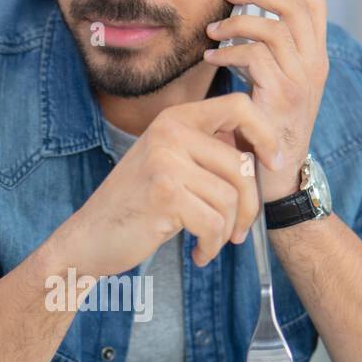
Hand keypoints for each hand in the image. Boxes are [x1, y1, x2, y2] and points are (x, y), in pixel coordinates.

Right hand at [57, 91, 282, 278]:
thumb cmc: (136, 206)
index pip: (239, 106)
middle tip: (237, 233)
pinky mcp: (165, 195)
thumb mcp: (170, 165)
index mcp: (175, 119)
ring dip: (227, 231)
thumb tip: (261, 149)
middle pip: (241, 165)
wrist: (88, 238)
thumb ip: (206, 151)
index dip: (266, 134)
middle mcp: (170, 132)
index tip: (273, 164)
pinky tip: (198, 254)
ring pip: (230, 198)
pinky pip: (214, 223)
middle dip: (248, 207)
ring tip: (211, 243)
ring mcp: (166, 162)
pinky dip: (211, 246)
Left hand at [203, 0, 328, 200]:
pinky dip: (228, 52)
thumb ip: (271, 53)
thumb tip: (247, 16)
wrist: (276, 176)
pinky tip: (211, 58)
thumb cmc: (268, 129)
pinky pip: (255, 56)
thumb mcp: (275, 85)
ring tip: (213, 31)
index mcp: (316, 59)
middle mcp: (315, 67)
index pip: (314, 5)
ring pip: (273, 28)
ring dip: (237, 22)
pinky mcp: (281, 97)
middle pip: (295, 7)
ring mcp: (301, 82)